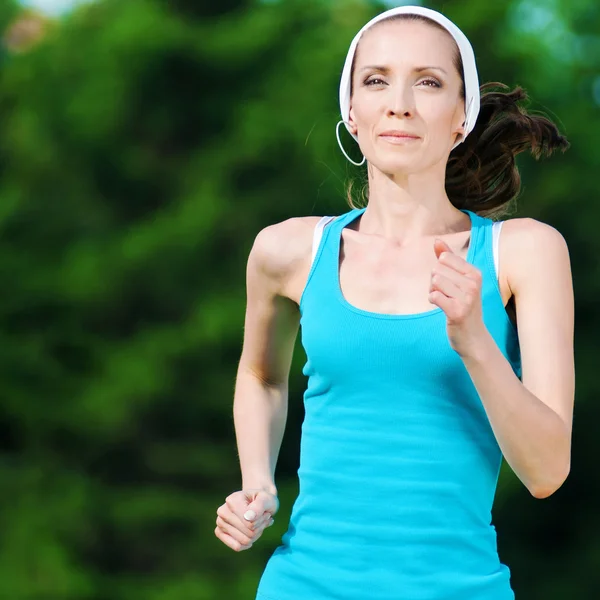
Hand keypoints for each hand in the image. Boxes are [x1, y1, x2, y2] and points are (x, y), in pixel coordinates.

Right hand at [215, 488, 278, 551]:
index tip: (265, 513)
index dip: (262, 521)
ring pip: (244, 541)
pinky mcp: (219, 532)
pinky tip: (251, 534)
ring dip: (255, 535)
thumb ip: (259, 506)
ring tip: (257, 524)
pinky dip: (247, 543)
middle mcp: (223, 511)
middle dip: (259, 528)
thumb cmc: (262, 500)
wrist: (257, 501)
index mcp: (232, 501)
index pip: (250, 523)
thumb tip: (248, 517)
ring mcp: (220, 522)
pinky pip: (237, 547)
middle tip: (263, 519)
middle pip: (248, 533)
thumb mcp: (266, 499)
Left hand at [429, 238, 486, 357]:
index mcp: (475, 273)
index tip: (448, 283)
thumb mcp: (458, 280)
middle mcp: (473, 283)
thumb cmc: (463, 305)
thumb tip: (436, 241)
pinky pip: (434, 296)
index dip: (439, 270)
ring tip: (444, 301)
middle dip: (434, 282)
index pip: (444, 258)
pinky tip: (441, 307)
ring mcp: (467, 298)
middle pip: (436, 269)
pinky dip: (433, 300)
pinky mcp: (457, 311)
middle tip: (446, 295)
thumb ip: (447, 259)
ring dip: (433, 292)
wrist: (473, 337)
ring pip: (434, 281)